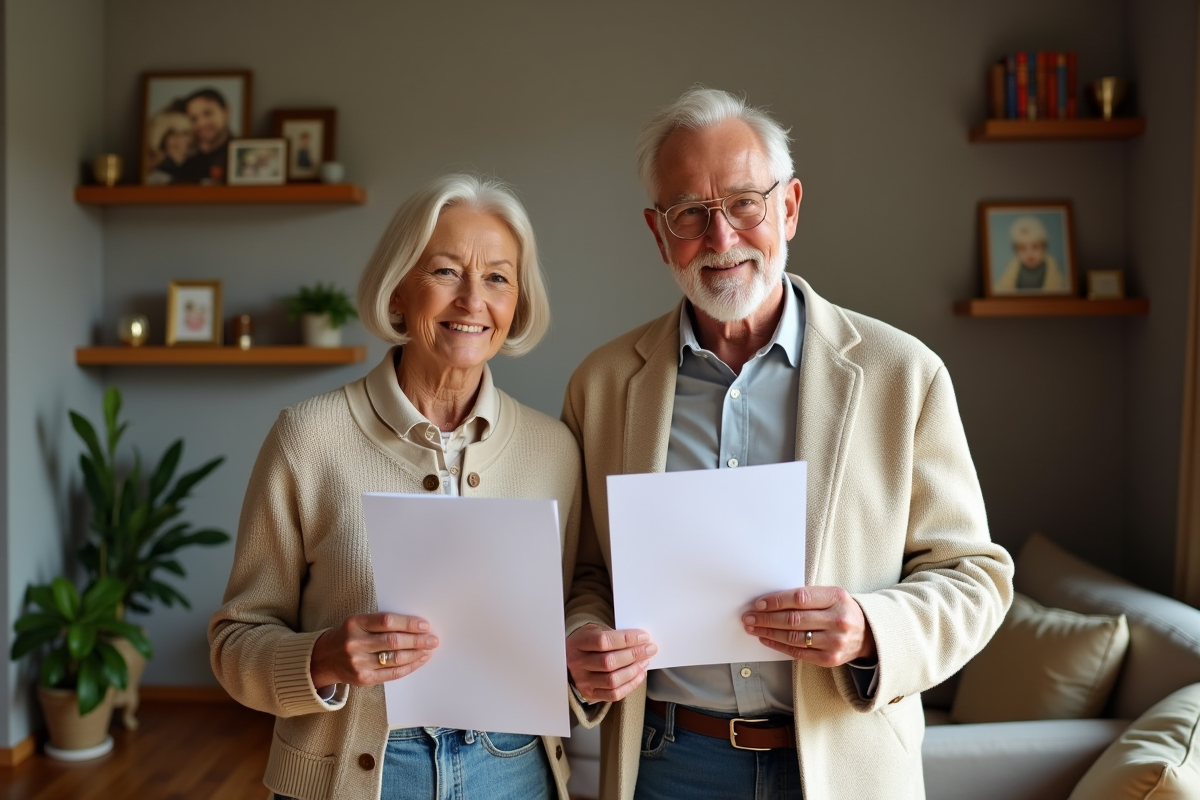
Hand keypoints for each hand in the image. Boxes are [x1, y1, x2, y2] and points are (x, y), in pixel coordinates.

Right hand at [310, 613, 438, 687]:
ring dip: (416, 654)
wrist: (324, 658)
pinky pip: (392, 674)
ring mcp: (358, 663)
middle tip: (433, 639)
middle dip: (417, 640)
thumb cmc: (348, 635)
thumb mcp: (358, 622)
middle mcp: (355, 643)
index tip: (425, 625)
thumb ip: (381, 623)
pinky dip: (409, 667)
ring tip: (429, 649)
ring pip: (395, 659)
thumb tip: (416, 626)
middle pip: (393, 641)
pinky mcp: (363, 679)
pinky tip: (419, 660)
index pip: (387, 621)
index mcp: (355, 623)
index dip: (408, 623)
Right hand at [566, 623, 656, 702]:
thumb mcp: (595, 630)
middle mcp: (577, 663)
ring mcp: (583, 681)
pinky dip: (631, 685)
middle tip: (649, 649)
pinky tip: (639, 674)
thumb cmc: (589, 643)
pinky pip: (614, 694)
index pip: (603, 641)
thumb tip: (641, 640)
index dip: (626, 639)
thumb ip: (614, 634)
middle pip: (609, 662)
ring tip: (645, 661)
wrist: (573, 659)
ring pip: (613, 680)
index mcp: (577, 643)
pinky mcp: (590, 694)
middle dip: (634, 655)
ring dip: (634, 670)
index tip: (643, 637)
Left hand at [742, 586, 875, 667]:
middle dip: (766, 618)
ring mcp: (835, 641)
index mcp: (837, 597)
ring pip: (793, 637)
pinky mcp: (830, 659)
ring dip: (768, 632)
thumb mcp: (831, 595)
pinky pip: (798, 652)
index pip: (800, 598)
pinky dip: (778, 645)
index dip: (776, 601)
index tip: (759, 604)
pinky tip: (766, 639)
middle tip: (749, 617)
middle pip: (794, 619)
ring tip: (753, 628)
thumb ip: (807, 597)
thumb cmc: (841, 610)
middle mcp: (838, 620)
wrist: (867, 634)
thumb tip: (770, 601)